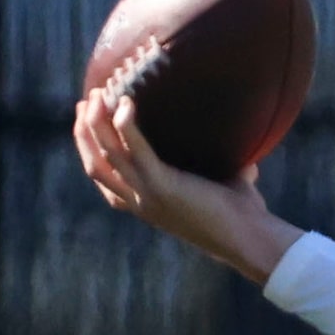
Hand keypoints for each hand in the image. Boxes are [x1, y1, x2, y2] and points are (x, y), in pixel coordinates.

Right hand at [71, 89, 305, 284]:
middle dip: (84, 133)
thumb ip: (220, 171)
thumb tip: (246, 155)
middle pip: (95, 166)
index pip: (106, 181)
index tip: (90, 123)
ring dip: (95, 123)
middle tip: (85, 102)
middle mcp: (140, 203)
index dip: (91, 152)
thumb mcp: (219, 187)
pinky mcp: (161, 185)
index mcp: (148, 206)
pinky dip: (125, 125)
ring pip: (104, 157)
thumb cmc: (242, 215)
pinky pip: (133, 149)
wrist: (249, 239)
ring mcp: (147, 196)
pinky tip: (126, 102)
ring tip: (96, 94)